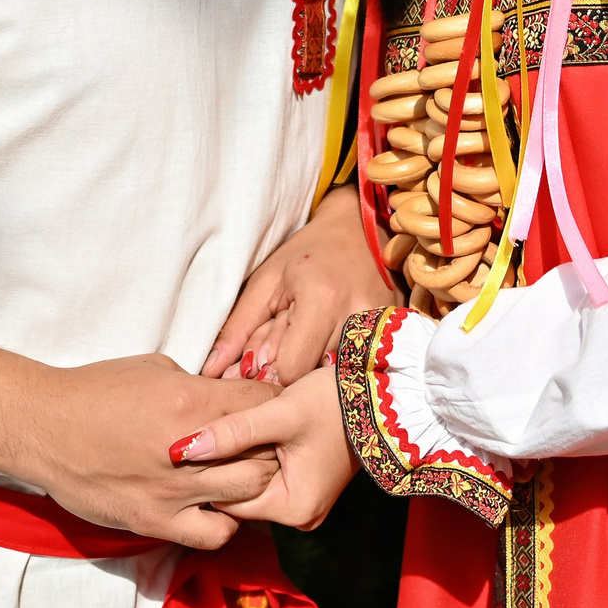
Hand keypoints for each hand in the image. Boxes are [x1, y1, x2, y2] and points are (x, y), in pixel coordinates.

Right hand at [11, 354, 282, 549]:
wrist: (44, 428)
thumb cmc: (95, 391)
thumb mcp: (154, 367)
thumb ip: (197, 384)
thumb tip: (228, 394)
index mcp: (188, 399)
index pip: (262, 403)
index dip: (272, 402)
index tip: (267, 406)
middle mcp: (188, 447)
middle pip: (265, 452)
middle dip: (270, 445)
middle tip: (261, 443)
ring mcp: (174, 490)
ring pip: (250, 493)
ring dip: (253, 482)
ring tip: (240, 474)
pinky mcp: (156, 521)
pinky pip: (214, 534)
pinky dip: (226, 522)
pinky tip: (215, 506)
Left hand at [180, 366, 355, 532]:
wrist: (378, 395)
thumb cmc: (331, 402)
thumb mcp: (278, 412)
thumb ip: (232, 431)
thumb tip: (182, 449)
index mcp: (293, 507)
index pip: (227, 498)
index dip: (210, 468)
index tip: (198, 438)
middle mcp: (300, 515)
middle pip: (239, 496)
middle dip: (224, 466)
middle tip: (212, 430)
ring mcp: (306, 505)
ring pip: (252, 487)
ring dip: (241, 461)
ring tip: (231, 429)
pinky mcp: (307, 488)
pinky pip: (269, 480)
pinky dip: (257, 459)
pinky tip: (251, 435)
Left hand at [202, 185, 388, 384]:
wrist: (359, 230)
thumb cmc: (306, 254)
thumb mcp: (266, 282)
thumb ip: (238, 328)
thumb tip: (211, 372)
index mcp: (321, 298)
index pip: (292, 369)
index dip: (273, 372)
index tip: (267, 361)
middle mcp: (357, 315)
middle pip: (315, 377)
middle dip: (295, 370)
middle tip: (288, 346)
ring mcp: (383, 327)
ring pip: (338, 376)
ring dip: (318, 367)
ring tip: (312, 339)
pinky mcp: (396, 334)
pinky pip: (360, 366)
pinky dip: (341, 362)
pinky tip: (334, 342)